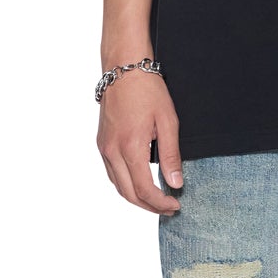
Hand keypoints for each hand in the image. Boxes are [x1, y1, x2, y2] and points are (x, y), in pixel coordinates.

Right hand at [98, 70, 183, 213]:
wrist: (123, 69)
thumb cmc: (148, 90)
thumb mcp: (168, 122)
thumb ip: (171, 155)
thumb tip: (175, 183)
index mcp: (130, 147)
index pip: (144, 189)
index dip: (160, 203)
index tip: (176, 205)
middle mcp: (112, 151)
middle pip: (128, 193)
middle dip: (149, 206)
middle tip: (168, 208)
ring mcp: (104, 148)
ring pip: (117, 185)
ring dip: (136, 198)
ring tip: (156, 200)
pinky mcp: (102, 143)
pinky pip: (112, 173)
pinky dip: (125, 184)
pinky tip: (139, 183)